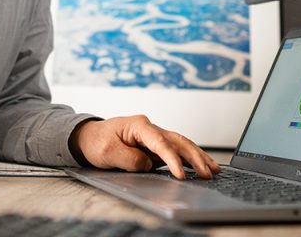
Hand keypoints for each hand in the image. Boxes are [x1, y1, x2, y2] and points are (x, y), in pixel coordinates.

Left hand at [70, 115, 220, 179]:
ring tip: (213, 169)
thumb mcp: (107, 152)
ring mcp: (154, 135)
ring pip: (181, 144)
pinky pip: (176, 150)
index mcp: (139, 125)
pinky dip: (190, 157)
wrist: (88, 137)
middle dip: (195, 157)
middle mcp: (150, 128)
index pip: (161, 143)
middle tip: (208, 172)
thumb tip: (149, 164)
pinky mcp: (154, 145)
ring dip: (197, 157)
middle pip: (178, 141)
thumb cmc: (96, 141)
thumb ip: (129, 159)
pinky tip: (201, 165)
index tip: (180, 174)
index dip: (172, 159)